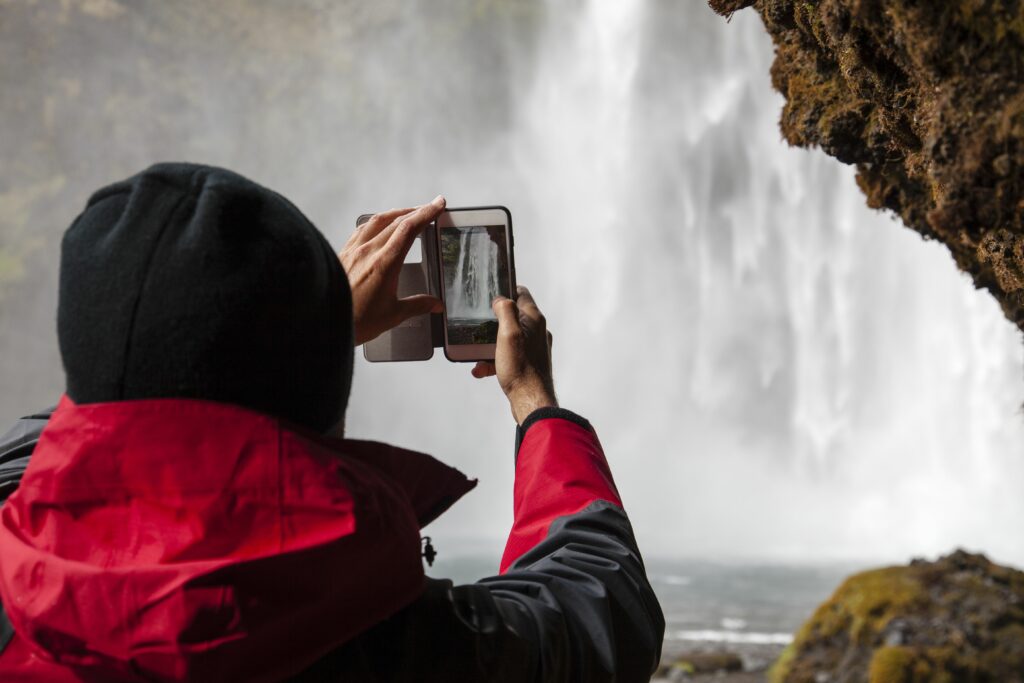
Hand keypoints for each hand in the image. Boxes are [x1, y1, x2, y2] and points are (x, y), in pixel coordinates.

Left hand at [340, 197, 446, 344]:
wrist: (322, 321)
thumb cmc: (354, 320)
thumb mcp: (393, 315)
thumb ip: (417, 305)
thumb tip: (434, 304)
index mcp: (384, 264)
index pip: (409, 228)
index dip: (426, 213)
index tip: (438, 204)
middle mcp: (368, 251)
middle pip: (396, 220)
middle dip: (416, 210)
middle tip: (430, 207)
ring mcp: (353, 250)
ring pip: (377, 220)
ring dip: (395, 213)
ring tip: (407, 213)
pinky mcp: (342, 254)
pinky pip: (361, 229)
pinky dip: (375, 222)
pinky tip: (377, 226)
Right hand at [471, 286, 556, 423]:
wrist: (531, 401)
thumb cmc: (522, 369)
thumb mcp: (509, 334)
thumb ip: (506, 311)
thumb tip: (501, 299)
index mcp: (534, 320)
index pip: (522, 293)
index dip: (505, 291)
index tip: (491, 295)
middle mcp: (536, 331)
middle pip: (512, 316)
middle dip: (492, 323)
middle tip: (478, 327)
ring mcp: (533, 347)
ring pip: (507, 338)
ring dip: (489, 346)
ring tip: (477, 356)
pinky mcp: (528, 362)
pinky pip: (507, 356)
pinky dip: (494, 361)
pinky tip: (482, 370)